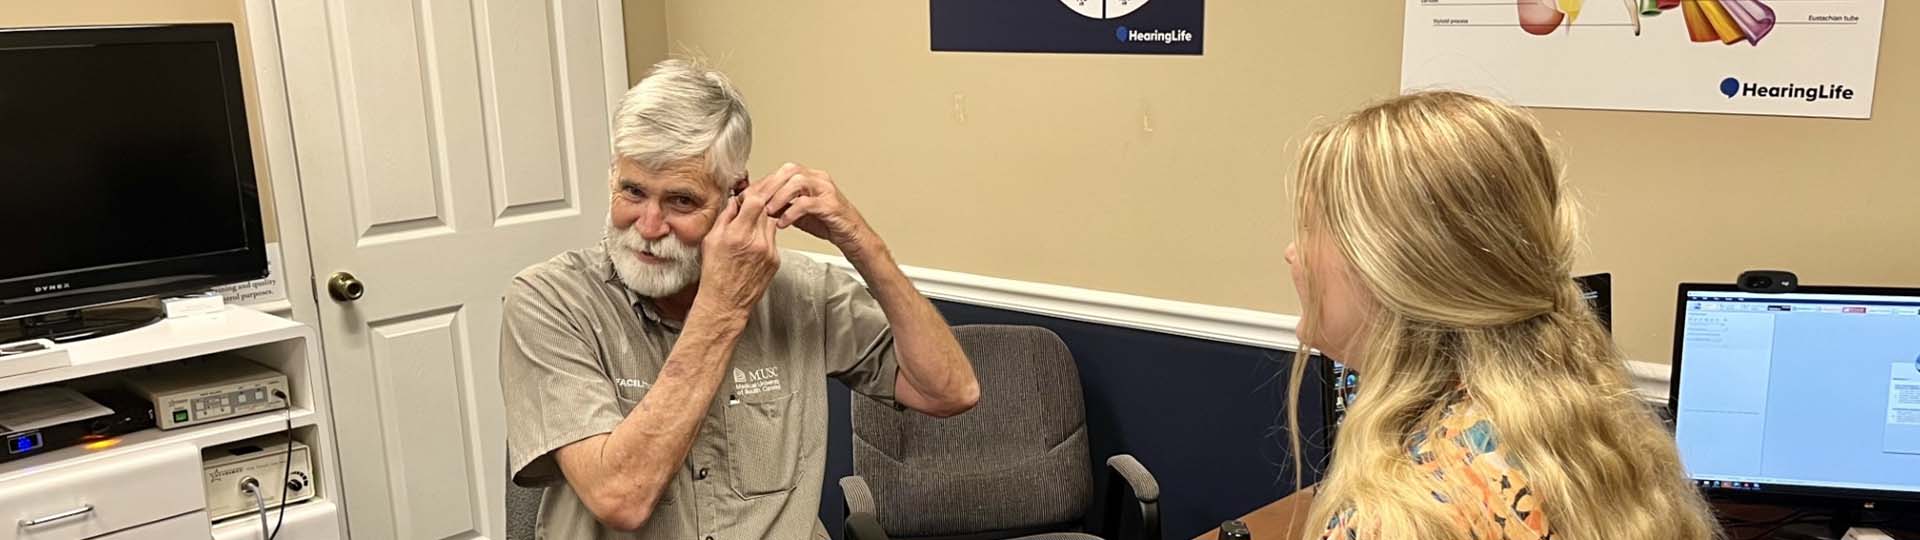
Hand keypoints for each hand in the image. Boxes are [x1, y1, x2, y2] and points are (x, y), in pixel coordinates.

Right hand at [697, 192, 780, 312]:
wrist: (726, 301)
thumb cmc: (715, 274)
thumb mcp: (711, 240)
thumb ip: (725, 217)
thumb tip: (734, 200)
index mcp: (738, 234)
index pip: (756, 201)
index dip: (752, 194)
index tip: (745, 197)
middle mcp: (757, 242)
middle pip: (767, 210)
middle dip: (757, 206)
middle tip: (746, 211)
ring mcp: (769, 251)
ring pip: (772, 223)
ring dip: (762, 221)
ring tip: (748, 230)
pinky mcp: (775, 260)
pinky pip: (773, 239)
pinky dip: (764, 237)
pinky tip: (752, 246)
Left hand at [755, 163, 880, 259]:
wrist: (852, 236)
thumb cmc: (828, 223)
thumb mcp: (799, 213)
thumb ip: (782, 205)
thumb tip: (759, 204)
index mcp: (809, 177)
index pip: (781, 172)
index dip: (763, 183)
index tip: (748, 196)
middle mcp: (818, 179)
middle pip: (788, 171)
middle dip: (768, 186)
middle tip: (753, 201)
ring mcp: (826, 190)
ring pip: (797, 182)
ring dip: (779, 196)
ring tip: (767, 211)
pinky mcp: (830, 205)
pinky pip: (807, 203)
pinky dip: (792, 212)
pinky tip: (783, 223)